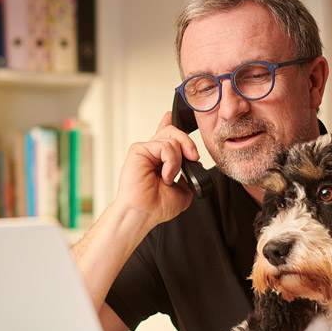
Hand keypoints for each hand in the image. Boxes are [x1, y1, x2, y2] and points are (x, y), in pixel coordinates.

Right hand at [113, 111, 198, 227]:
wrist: (144, 214)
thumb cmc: (157, 206)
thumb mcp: (184, 190)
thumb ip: (189, 174)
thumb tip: (193, 162)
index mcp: (159, 159)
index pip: (164, 136)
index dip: (168, 123)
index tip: (170, 116)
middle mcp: (151, 153)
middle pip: (173, 132)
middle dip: (188, 143)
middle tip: (193, 158)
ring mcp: (145, 150)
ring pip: (172, 139)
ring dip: (178, 161)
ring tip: (169, 178)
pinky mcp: (138, 150)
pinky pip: (165, 146)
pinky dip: (171, 162)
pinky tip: (165, 175)